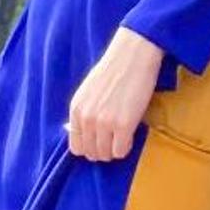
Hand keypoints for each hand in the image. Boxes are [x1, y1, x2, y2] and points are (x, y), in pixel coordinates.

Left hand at [67, 27, 167, 160]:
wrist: (133, 55)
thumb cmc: (114, 70)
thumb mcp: (88, 91)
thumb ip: (83, 112)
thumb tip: (79, 132)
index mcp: (76, 110)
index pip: (76, 147)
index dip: (90, 147)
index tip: (101, 142)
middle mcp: (87, 119)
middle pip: (91, 153)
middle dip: (104, 150)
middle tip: (115, 140)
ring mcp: (104, 123)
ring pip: (106, 155)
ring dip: (115, 150)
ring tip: (123, 136)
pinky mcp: (124, 124)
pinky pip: (121, 151)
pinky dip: (127, 147)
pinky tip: (131, 134)